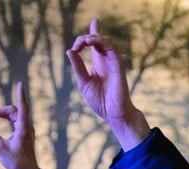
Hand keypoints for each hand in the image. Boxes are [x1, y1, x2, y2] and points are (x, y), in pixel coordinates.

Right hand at [0, 82, 48, 168]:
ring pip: (11, 114)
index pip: (23, 108)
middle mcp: (26, 127)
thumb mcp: (0, 147)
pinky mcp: (23, 132)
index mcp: (24, 129)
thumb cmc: (16, 161)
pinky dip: (3, 119)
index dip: (21, 95)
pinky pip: (12, 120)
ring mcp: (26, 129)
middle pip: (12, 110)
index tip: (20, 84)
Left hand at [67, 19, 148, 149]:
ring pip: (105, 40)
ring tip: (83, 42)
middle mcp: (107, 60)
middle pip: (98, 39)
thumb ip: (78, 67)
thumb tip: (69, 51)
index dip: (89, 34)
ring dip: (93, 37)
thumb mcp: (83, 82)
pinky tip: (90, 43)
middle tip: (77, 45)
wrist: (113, 114)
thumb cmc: (100, 101)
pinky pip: (111, 48)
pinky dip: (101, 42)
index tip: (75, 46)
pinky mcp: (118, 65)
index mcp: (99, 63)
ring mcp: (113, 62)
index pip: (95, 43)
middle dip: (85, 37)